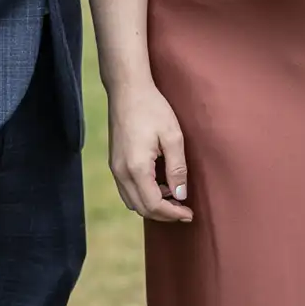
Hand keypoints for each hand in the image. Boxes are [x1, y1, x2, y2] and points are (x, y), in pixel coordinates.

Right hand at [107, 83, 192, 222]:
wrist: (128, 91)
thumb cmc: (152, 109)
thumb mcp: (173, 136)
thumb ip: (177, 168)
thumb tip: (181, 195)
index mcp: (136, 168)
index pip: (154, 205)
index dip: (173, 214)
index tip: (189, 215)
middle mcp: (121, 172)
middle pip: (141, 208)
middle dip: (164, 214)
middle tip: (185, 212)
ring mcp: (115, 168)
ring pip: (132, 201)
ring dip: (153, 206)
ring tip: (175, 198)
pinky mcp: (115, 163)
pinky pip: (127, 190)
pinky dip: (143, 195)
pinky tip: (160, 185)